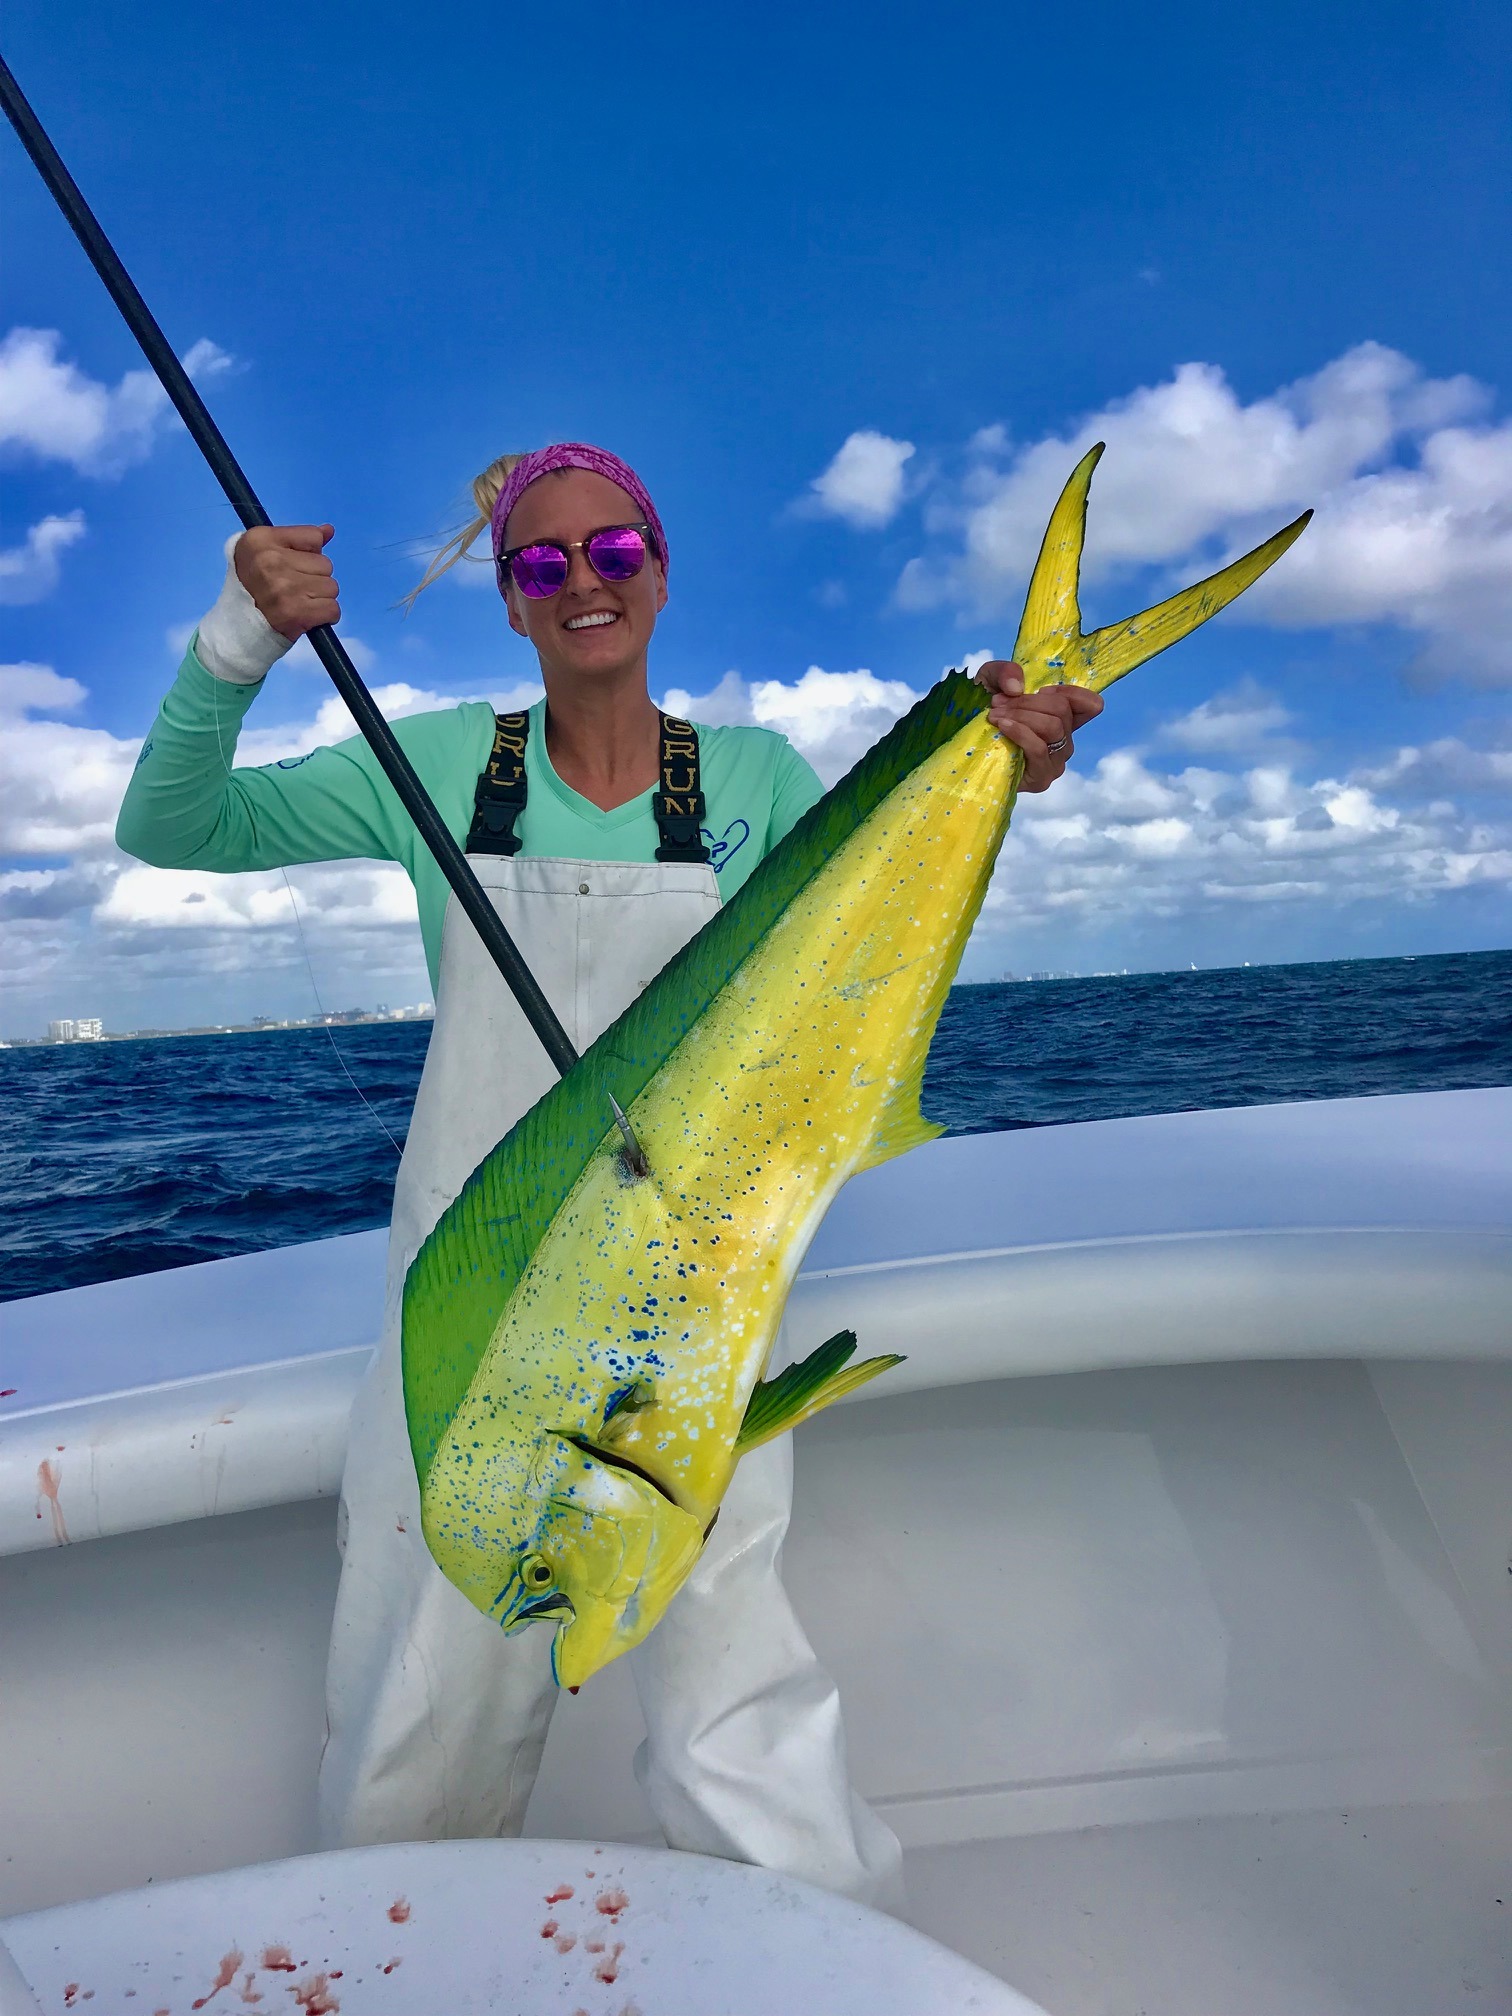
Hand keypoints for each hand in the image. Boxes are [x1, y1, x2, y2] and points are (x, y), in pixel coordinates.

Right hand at [235, 524, 339, 641]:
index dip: (309, 553)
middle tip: (294, 588)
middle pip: (325, 564)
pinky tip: (308, 614)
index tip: (292, 564)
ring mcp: (284, 588)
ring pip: (331, 587)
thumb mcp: (267, 550)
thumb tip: (328, 530)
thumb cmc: (256, 584)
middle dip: (316, 577)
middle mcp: (271, 561)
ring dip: (321, 597)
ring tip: (300, 602)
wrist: (240, 623)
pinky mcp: (295, 613)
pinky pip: (333, 609)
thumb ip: (300, 538)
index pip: (313, 537)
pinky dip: (326, 615)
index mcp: (261, 539)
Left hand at [974, 660, 1102, 790]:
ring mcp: (1055, 762)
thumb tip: (1017, 687)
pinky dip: (1020, 732)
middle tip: (997, 702)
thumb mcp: (991, 680)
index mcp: (1062, 718)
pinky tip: (1001, 726)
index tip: (1041, 691)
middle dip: (1028, 701)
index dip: (1070, 692)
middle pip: (1063, 711)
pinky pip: (1039, 749)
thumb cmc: (982, 712)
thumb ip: (1005, 672)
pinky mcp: (1041, 778)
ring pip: (1053, 728)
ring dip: (1021, 715)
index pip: (1091, 706)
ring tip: (994, 715)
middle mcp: (1064, 740)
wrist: (961, 740)